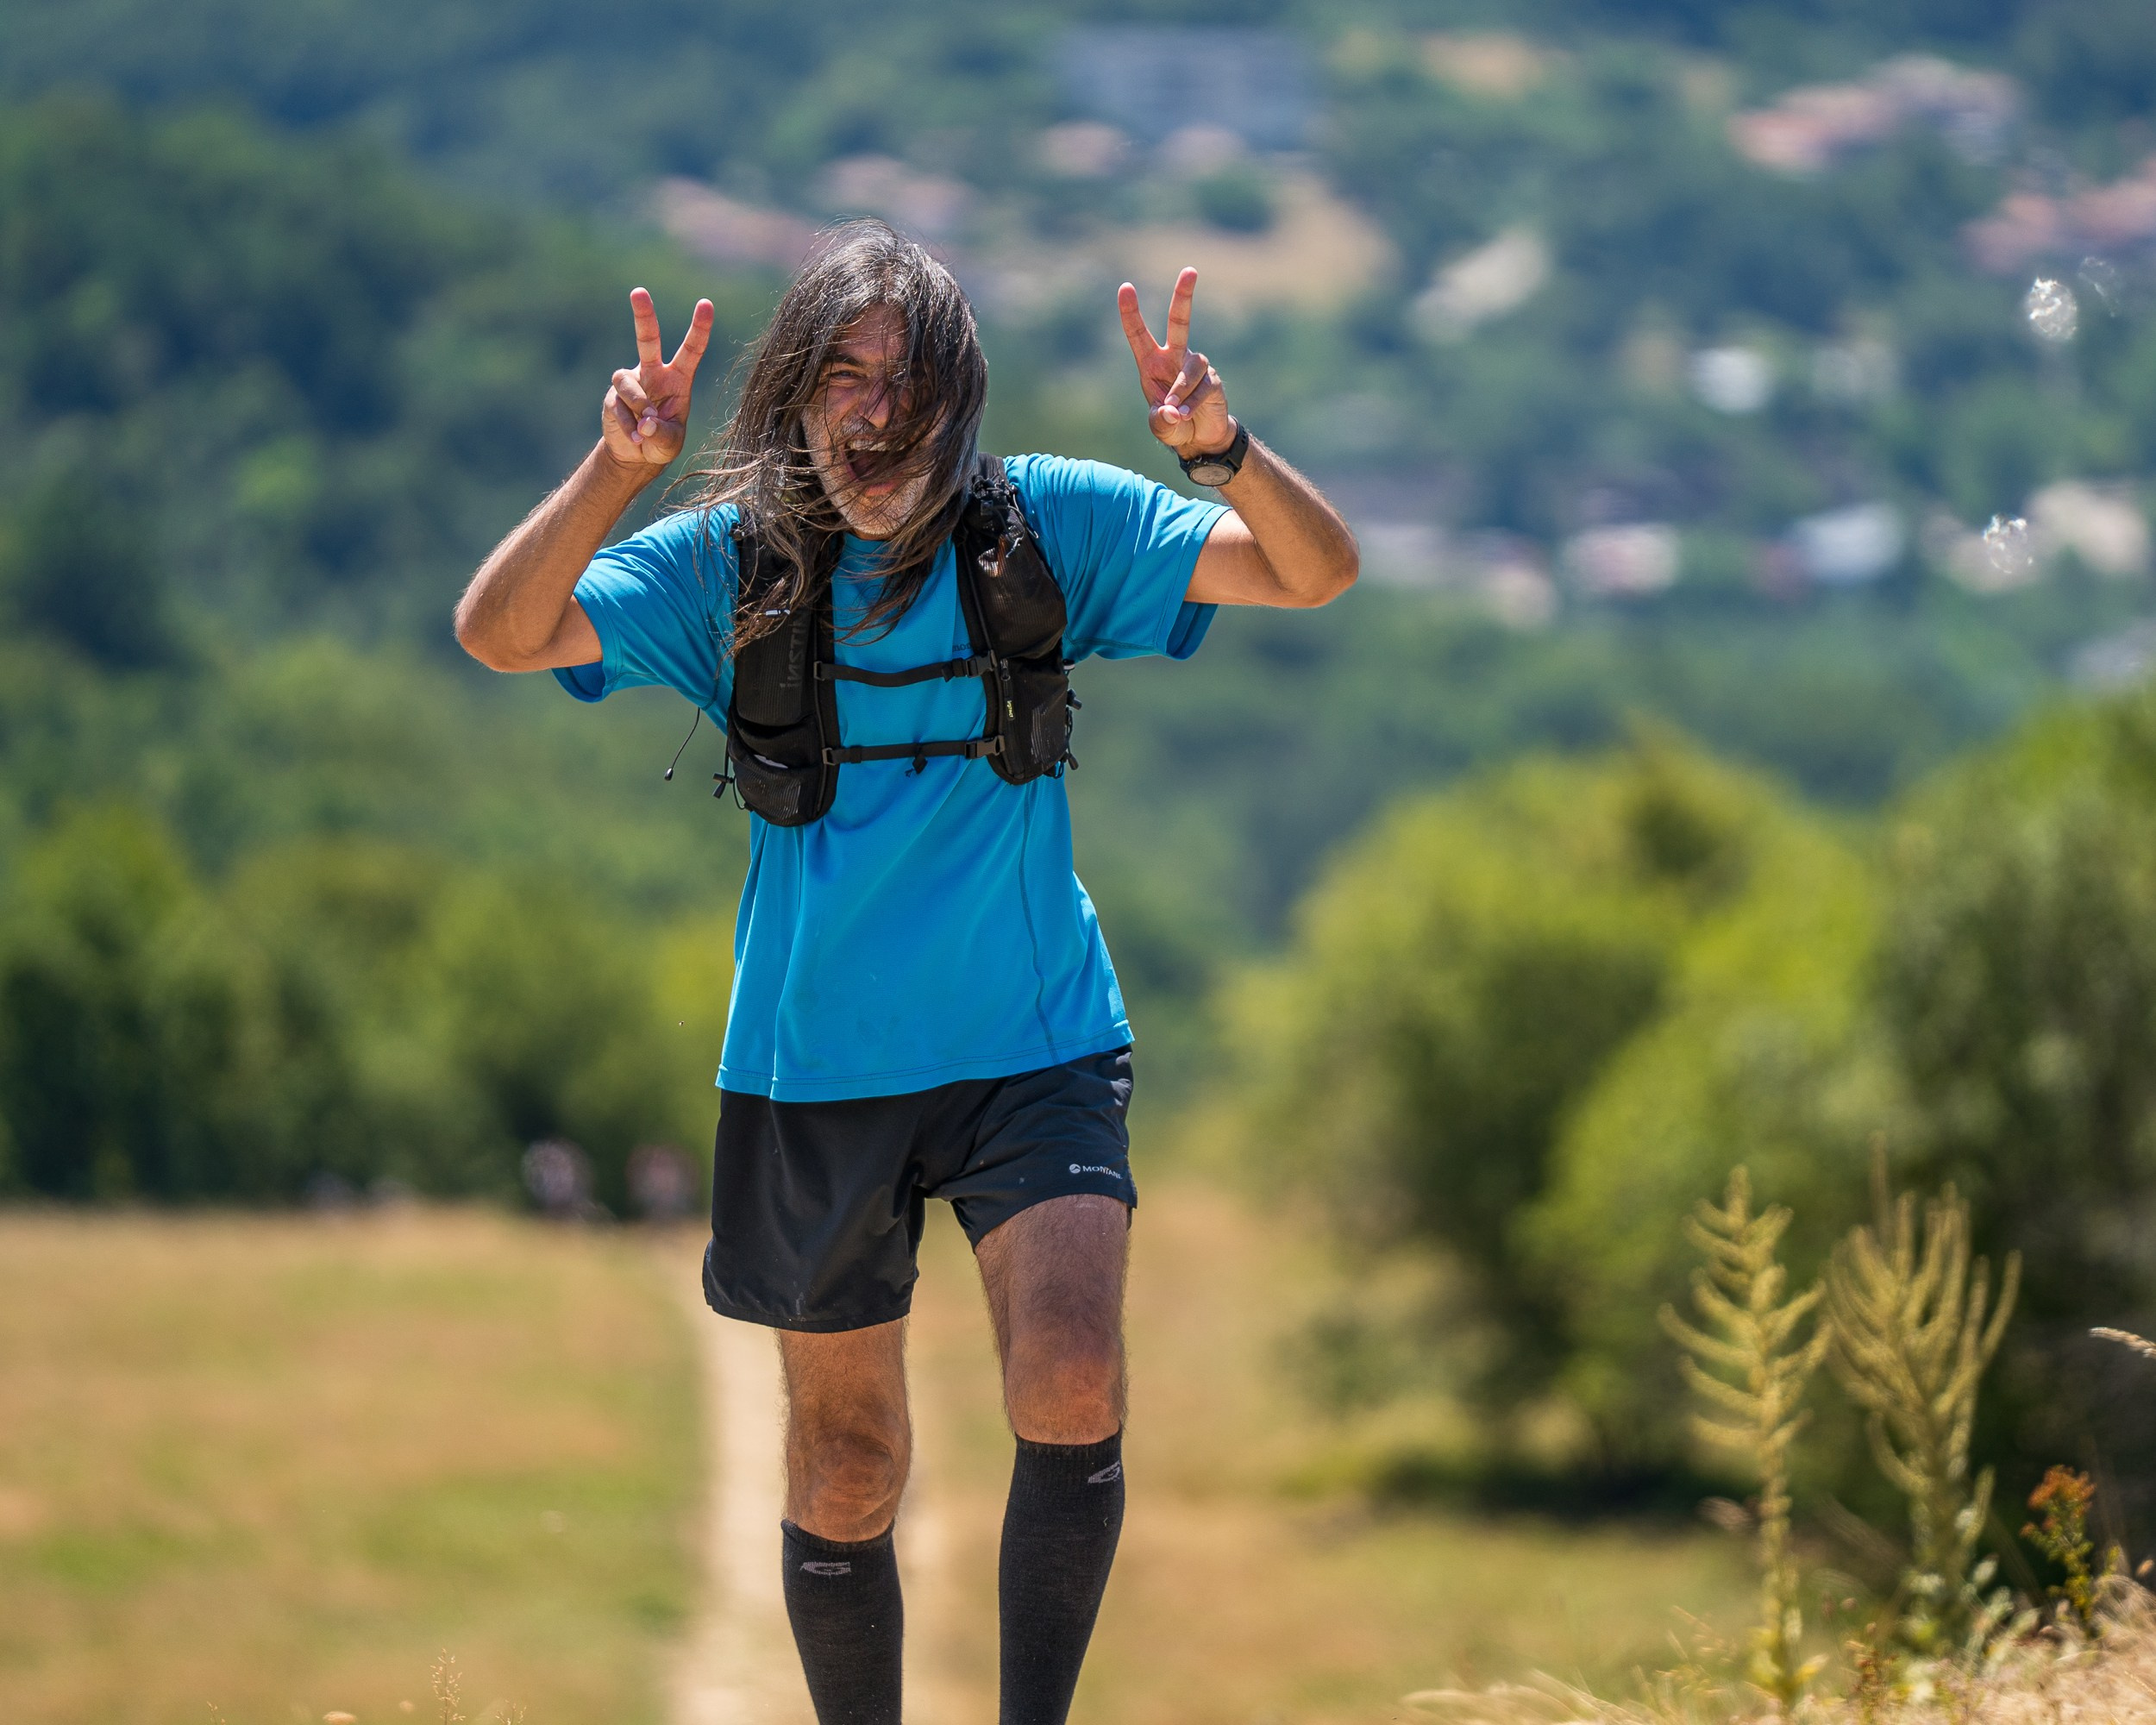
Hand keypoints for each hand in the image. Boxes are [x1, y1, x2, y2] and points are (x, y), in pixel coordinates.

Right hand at [600, 288, 714, 468]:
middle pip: (647, 339)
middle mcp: (653, 373)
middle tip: (638, 292)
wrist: (635, 455)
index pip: (690, 350)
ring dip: (638, 406)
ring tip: (643, 431)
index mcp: (678, 379)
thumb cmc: (661, 442)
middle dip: (643, 316)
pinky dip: (627, 425)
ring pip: (629, 383)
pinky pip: (618, 405)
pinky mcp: (612, 396)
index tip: (706, 304)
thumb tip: (646, 422)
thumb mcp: (670, 443)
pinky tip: (634, 438)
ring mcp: (631, 382)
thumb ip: (662, 433)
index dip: (699, 328)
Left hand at [1118, 268, 1233, 458]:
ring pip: (1190, 368)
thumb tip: (1173, 411)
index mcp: (1151, 363)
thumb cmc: (1173, 425)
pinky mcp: (1213, 380)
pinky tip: (1187, 415)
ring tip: (1178, 413)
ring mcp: (1194, 367)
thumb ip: (1161, 420)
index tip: (1125, 287)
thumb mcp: (1159, 426)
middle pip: (1180, 322)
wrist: (1200, 439)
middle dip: (1184, 296)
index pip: (1138, 334)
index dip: (1131, 312)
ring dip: (1181, 390)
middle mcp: (1173, 358)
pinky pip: (1203, 386)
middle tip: (1191, 270)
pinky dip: (1193, 403)